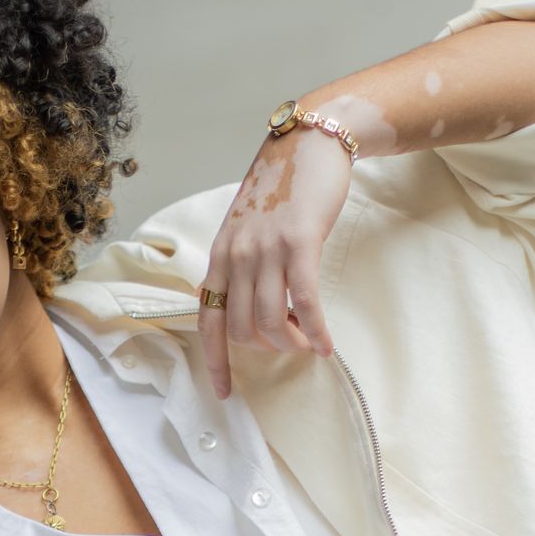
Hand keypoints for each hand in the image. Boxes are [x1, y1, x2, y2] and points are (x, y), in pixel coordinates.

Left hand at [198, 121, 353, 398]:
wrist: (310, 143)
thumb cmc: (282, 187)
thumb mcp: (245, 226)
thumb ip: (237, 264)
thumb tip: (232, 303)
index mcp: (220, 255)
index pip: (207, 321)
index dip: (215, 361)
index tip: (224, 392)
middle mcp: (237, 255)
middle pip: (241, 329)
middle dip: (267, 349)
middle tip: (291, 346)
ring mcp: (266, 250)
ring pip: (270, 322)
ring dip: (292, 344)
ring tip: (308, 343)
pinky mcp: (299, 244)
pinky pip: (304, 304)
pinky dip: (316, 332)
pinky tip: (327, 346)